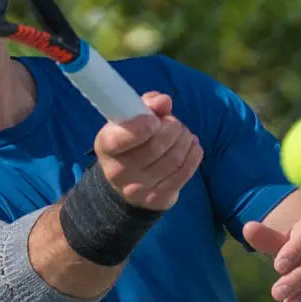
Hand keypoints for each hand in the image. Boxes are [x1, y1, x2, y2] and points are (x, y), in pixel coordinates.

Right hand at [93, 91, 203, 211]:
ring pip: (173, 160)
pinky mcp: (157, 199)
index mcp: (106, 145)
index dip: (142, 126)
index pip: (121, 139)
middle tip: (174, 124)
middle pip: (155, 147)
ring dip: (185, 140)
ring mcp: (138, 189)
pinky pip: (183, 174)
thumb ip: (147, 105)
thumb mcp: (131, 119)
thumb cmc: (131, 141)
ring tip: (183, 134)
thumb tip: (164, 101)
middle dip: (173, 129)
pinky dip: (193, 155)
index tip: (154, 119)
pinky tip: (192, 146)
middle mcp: (118, 171)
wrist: (126, 183)